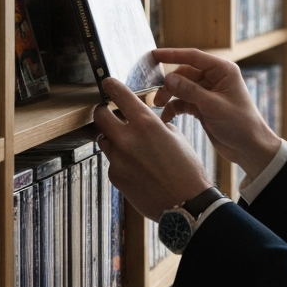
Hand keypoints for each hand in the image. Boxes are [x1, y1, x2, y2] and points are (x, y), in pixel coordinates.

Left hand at [93, 77, 210, 219]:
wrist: (186, 203)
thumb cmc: (187, 170)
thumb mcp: (176, 137)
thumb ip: (154, 125)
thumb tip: (142, 122)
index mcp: (146, 124)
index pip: (120, 96)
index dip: (111, 86)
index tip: (107, 83)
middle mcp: (127, 139)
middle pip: (100, 116)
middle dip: (104, 112)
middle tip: (109, 113)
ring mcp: (118, 159)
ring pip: (104, 140)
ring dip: (112, 138)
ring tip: (130, 146)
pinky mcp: (115, 177)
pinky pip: (112, 161)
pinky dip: (121, 161)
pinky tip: (137, 168)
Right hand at [151, 48, 281, 179]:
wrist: (249, 148)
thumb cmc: (239, 123)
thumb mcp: (213, 106)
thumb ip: (190, 91)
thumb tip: (168, 78)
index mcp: (223, 70)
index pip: (194, 57)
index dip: (172, 54)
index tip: (153, 55)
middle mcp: (215, 78)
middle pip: (185, 73)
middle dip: (170, 84)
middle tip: (157, 98)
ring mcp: (208, 92)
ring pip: (182, 88)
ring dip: (170, 96)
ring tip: (159, 106)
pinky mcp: (203, 106)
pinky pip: (183, 102)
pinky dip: (174, 108)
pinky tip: (167, 117)